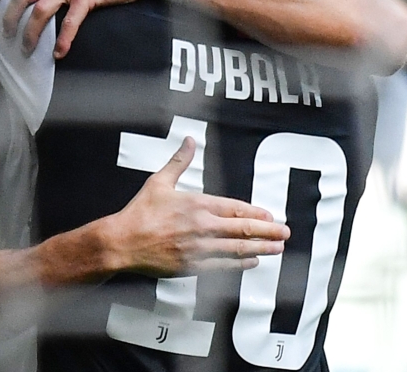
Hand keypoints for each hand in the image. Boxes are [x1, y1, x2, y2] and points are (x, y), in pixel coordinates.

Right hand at [106, 137, 289, 276]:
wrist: (122, 242)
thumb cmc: (139, 212)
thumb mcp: (159, 181)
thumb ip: (179, 161)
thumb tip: (190, 140)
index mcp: (196, 204)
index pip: (234, 208)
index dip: (255, 213)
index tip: (270, 216)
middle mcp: (201, 226)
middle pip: (242, 229)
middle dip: (267, 232)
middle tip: (285, 233)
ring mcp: (197, 248)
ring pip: (236, 249)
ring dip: (260, 249)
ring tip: (277, 249)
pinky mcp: (191, 266)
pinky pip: (222, 266)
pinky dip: (240, 264)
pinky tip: (252, 262)